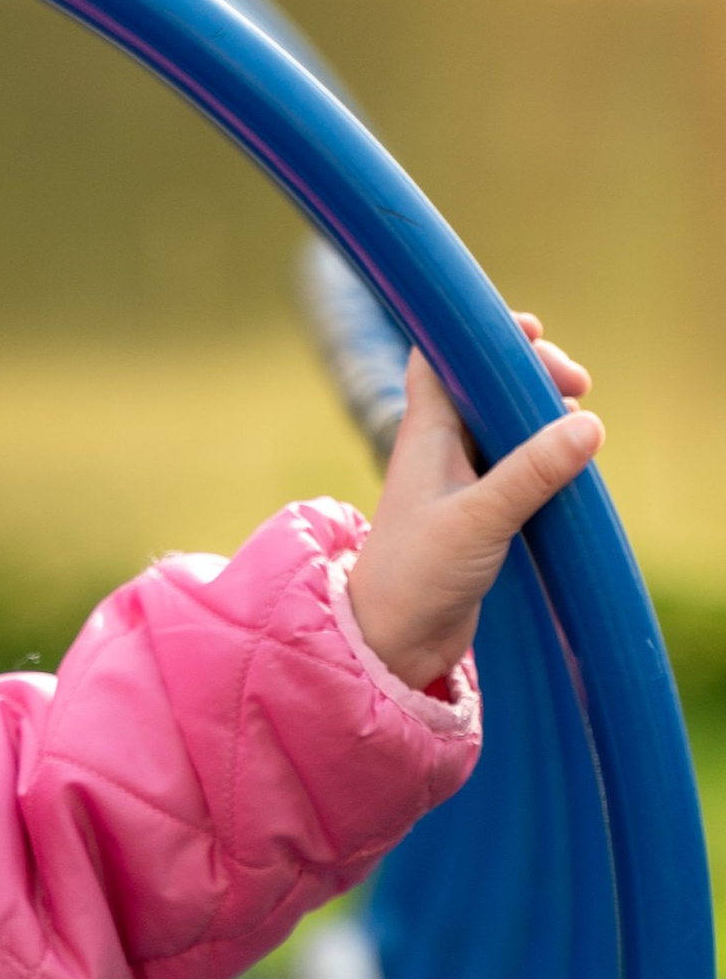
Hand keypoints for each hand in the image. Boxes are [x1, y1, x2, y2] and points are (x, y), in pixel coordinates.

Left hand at [345, 316, 601, 695]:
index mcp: (425, 432)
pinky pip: (517, 467)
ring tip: (579, 430)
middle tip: (578, 389)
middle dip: (533, 375)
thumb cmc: (415, 577)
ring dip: (543, 417)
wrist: (391, 644)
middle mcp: (440, 449)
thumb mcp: (480, 521)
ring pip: (506, 426)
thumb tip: (588, 425)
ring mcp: (459, 481)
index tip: (532, 334)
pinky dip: (544, 457)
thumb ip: (532, 473)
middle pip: (486, 384)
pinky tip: (571, 469)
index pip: (443, 355)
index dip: (483, 335)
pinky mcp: (478, 514)